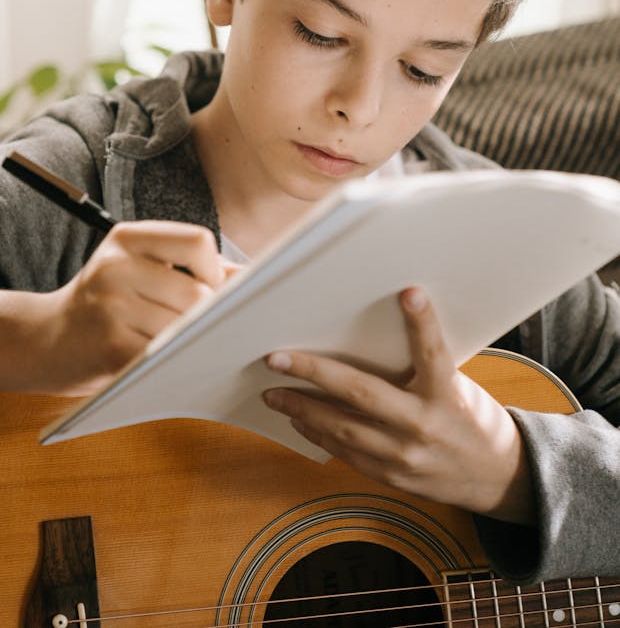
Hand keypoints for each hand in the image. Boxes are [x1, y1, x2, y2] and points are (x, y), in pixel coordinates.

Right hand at [0, 221, 237, 396]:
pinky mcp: (108, 345)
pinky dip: (174, 362)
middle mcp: (115, 264)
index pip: (197, 241)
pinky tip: (166, 363)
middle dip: (207, 315)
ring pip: (185, 326)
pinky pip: (165, 354)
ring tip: (179, 345)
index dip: (214, 269)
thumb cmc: (105, 305)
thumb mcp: (139, 269)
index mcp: (127, 237)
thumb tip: (252, 278)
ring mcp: (109, 304)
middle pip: (197, 291)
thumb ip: (192, 268)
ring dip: (191, 341)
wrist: (43, 342)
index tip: (208, 290)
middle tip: (198, 328)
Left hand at [263, 287, 534, 523]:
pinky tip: (299, 419)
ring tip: (274, 392)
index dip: (422, 323)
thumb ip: (422, 366)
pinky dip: (319, 433)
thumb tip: (370, 332)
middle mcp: (423, 425)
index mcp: (447, 395)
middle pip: (362, 394)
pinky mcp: (391, 476)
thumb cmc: (471, 418)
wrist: (496, 478)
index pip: (433, 353)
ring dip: (302, 408)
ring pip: (342, 428)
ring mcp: (404, 455)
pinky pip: (346, 452)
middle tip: (277, 358)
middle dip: (314, 373)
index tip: (409, 292)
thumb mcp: (458, 385)